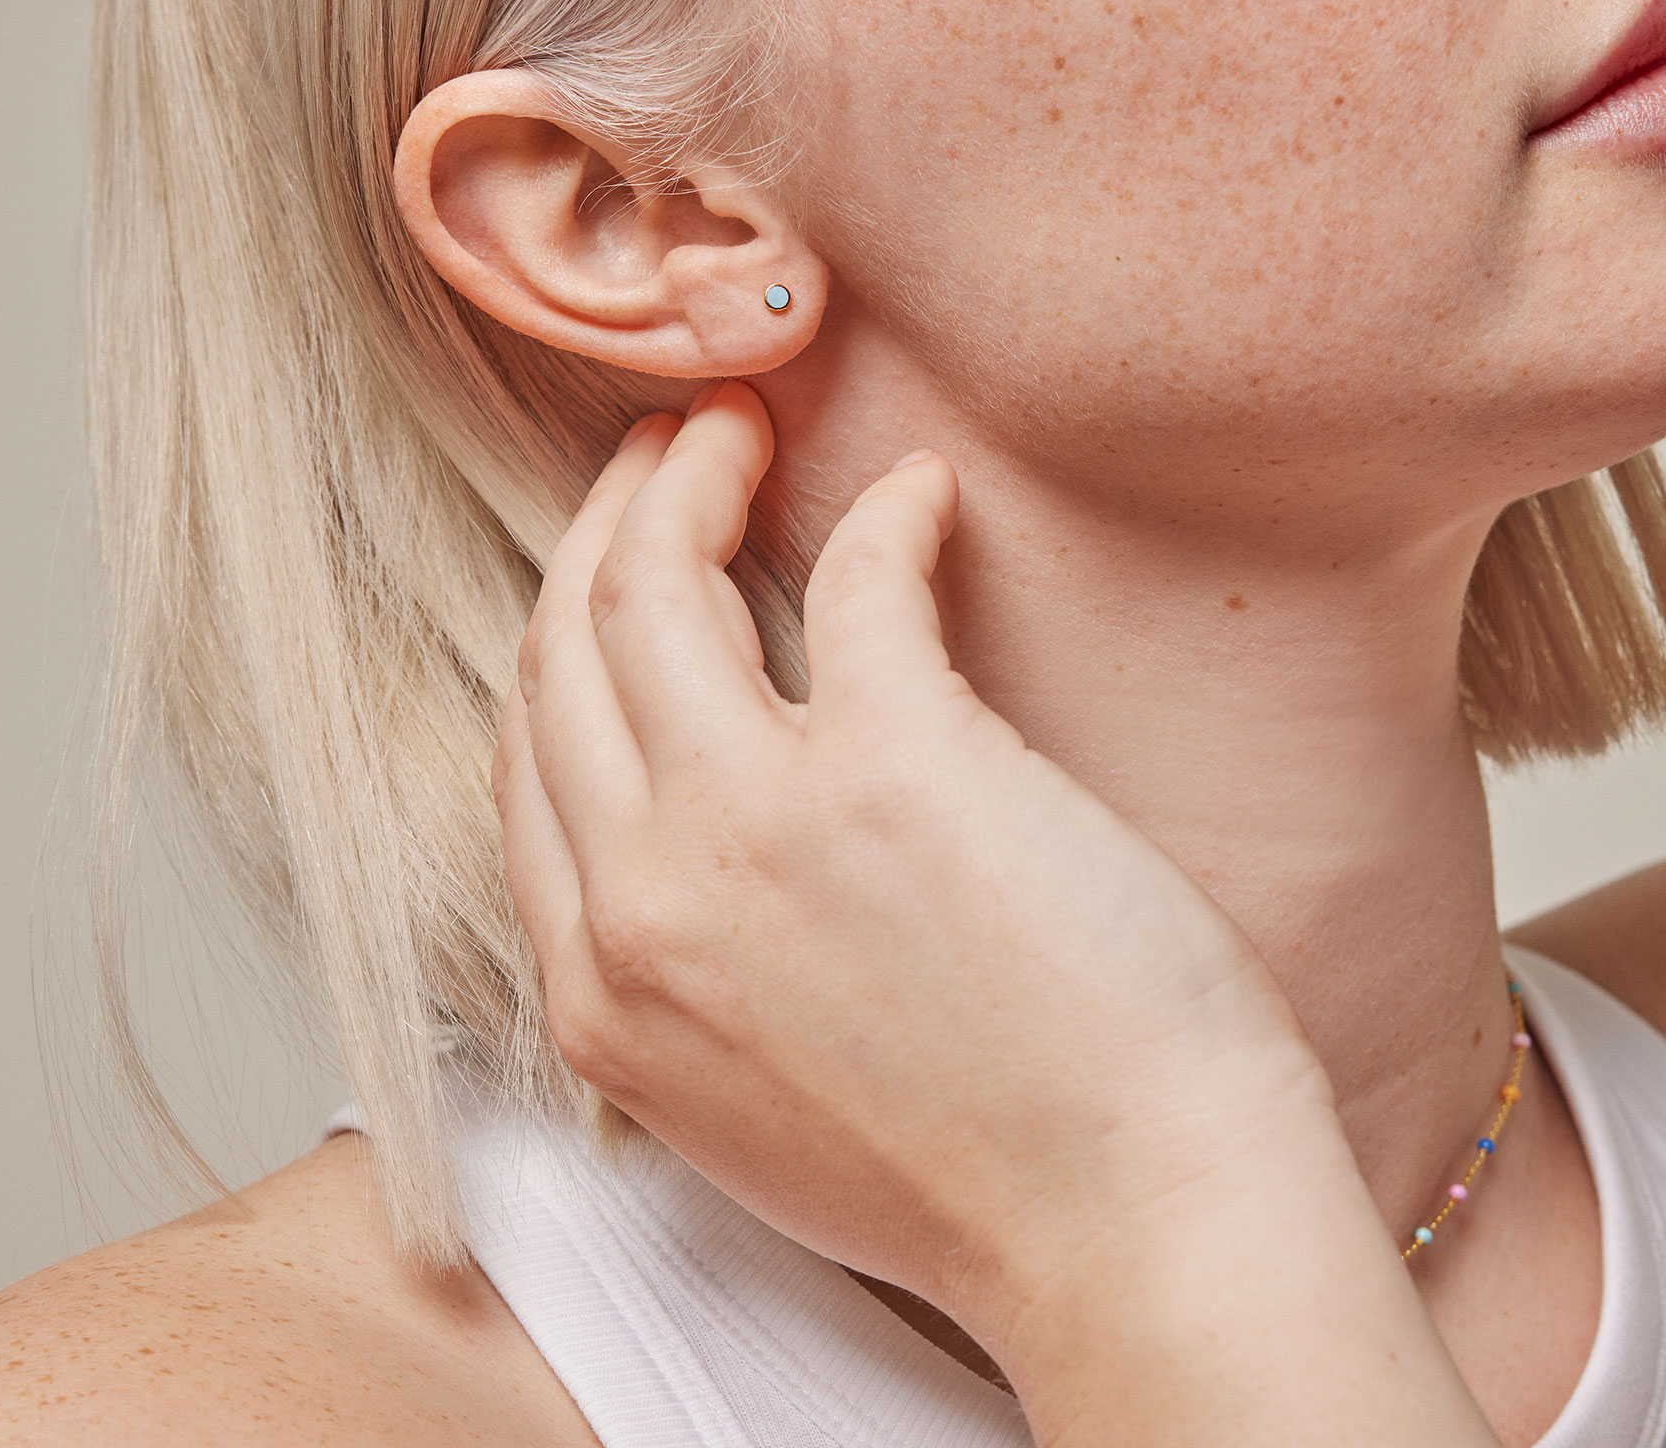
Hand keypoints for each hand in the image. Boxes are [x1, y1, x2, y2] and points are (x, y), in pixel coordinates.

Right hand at [494, 382, 1332, 1351]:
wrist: (1134, 1236)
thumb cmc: (980, 1168)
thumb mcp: (750, 1093)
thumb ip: (683, 958)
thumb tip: (694, 805)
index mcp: (602, 991)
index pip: (531, 751)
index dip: (567, 627)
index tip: (615, 562)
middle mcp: (645, 900)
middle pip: (566, 644)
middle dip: (605, 521)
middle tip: (669, 450)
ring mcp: (755, 827)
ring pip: (650, 587)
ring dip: (690, 478)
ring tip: (741, 429)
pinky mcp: (896, 765)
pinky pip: (859, 575)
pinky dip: (890, 513)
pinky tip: (927, 494)